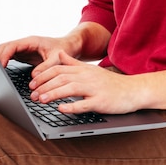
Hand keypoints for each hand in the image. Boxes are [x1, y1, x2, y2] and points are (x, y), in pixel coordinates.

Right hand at [0, 35, 77, 76]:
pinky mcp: (22, 55)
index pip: (12, 46)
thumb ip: (46, 67)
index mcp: (31, 41)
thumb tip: (34, 76)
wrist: (69, 47)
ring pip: (5, 52)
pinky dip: (3, 63)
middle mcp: (24, 44)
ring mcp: (22, 49)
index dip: (3, 56)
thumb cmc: (64, 49)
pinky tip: (0, 72)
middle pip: (4, 48)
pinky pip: (9, 57)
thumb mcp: (57, 58)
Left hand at [29, 52, 145, 114]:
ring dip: (53, 94)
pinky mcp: (101, 101)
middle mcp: (87, 76)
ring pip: (70, 88)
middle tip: (32, 94)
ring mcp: (95, 89)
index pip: (58, 68)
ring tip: (41, 100)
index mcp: (83, 69)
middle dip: (44, 85)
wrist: (134, 90)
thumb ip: (73, 62)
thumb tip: (59, 55)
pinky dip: (72, 106)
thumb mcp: (90, 69)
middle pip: (61, 77)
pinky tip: (61, 109)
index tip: (32, 83)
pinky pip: (85, 104)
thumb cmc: (110, 83)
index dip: (43, 75)